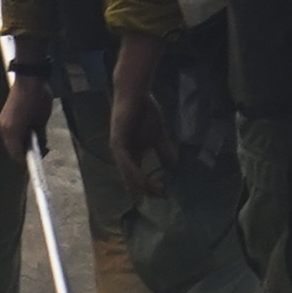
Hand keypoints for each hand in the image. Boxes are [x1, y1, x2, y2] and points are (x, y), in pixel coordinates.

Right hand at [0, 74, 50, 155]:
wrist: (29, 78)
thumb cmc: (38, 98)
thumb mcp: (42, 120)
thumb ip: (39, 137)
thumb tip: (40, 148)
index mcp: (12, 131)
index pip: (17, 155)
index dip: (28, 160)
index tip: (40, 158)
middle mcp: (2, 130)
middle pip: (13, 150)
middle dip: (26, 152)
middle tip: (43, 148)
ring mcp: (1, 124)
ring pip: (11, 142)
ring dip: (22, 144)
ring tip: (38, 138)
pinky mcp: (2, 119)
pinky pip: (10, 134)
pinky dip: (19, 136)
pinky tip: (30, 131)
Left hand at [104, 46, 170, 189]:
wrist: (136, 94)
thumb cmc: (145, 112)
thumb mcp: (159, 137)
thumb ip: (164, 152)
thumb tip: (174, 168)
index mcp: (132, 155)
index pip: (139, 176)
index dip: (150, 187)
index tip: (165, 195)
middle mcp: (123, 156)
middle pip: (133, 179)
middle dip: (147, 190)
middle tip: (162, 198)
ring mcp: (118, 150)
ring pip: (129, 174)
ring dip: (142, 184)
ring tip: (156, 191)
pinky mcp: (117, 142)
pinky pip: (126, 162)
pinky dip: (135, 172)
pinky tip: (144, 179)